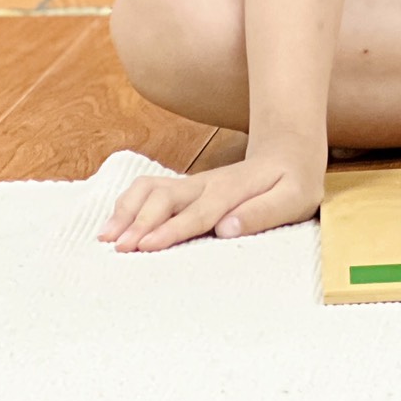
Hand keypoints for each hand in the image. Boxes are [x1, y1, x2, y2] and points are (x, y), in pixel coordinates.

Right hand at [98, 146, 325, 252]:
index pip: (200, 212)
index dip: (173, 229)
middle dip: (140, 222)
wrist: (287, 151)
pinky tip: (113, 225)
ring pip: (150, 188)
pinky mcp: (183, 187)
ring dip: (126, 210)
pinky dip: (126, 203)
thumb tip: (227, 229)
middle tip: (120, 249)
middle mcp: (206, 184)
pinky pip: (148, 189)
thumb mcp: (294, 199)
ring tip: (106, 237)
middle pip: (165, 197)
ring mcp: (192, 183)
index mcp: (234, 190)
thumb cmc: (292, 182)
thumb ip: (263, 213)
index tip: (148, 245)